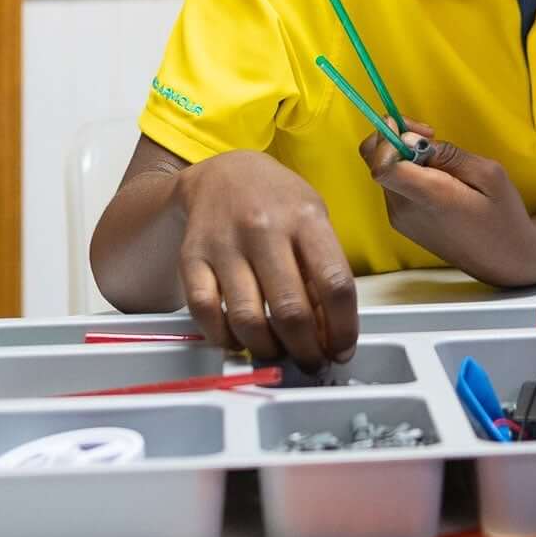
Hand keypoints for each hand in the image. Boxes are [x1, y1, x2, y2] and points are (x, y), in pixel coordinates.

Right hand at [173, 149, 358, 370]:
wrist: (223, 174)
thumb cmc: (279, 201)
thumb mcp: (314, 219)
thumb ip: (323, 267)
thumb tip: (330, 328)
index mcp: (307, 219)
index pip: (335, 283)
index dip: (342, 327)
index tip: (343, 350)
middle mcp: (265, 230)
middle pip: (291, 309)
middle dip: (306, 349)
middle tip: (312, 363)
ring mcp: (225, 245)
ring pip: (247, 318)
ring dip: (267, 350)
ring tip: (279, 355)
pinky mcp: (192, 258)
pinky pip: (206, 312)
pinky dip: (224, 338)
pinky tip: (238, 341)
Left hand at [356, 122, 535, 286]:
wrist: (502, 259)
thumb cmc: (502, 216)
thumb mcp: (490, 174)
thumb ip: (449, 154)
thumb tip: (411, 139)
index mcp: (429, 197)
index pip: (382, 166)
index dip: (389, 138)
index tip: (419, 131)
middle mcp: (404, 209)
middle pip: (376, 161)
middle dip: (397, 139)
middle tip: (431, 136)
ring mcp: (399, 218)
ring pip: (385, 170)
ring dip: (405, 155)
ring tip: (443, 163)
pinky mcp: (401, 221)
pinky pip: (394, 184)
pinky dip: (409, 171)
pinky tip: (438, 178)